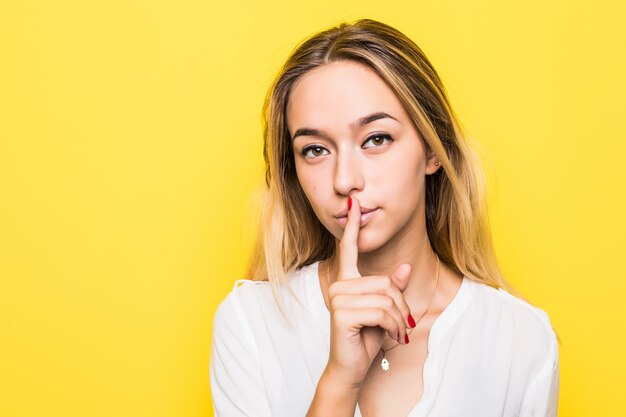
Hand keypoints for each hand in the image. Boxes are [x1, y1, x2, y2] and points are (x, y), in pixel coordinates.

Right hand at [325, 195, 413, 389]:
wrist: (351, 368)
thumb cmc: (366, 338)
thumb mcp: (386, 312)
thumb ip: (393, 289)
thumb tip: (406, 267)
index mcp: (347, 281)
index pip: (348, 248)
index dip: (352, 226)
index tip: (353, 203)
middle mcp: (339, 286)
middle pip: (385, 282)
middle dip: (400, 307)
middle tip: (401, 326)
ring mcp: (338, 299)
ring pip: (386, 298)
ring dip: (399, 320)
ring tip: (397, 334)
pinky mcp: (342, 313)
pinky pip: (381, 312)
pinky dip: (394, 327)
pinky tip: (391, 337)